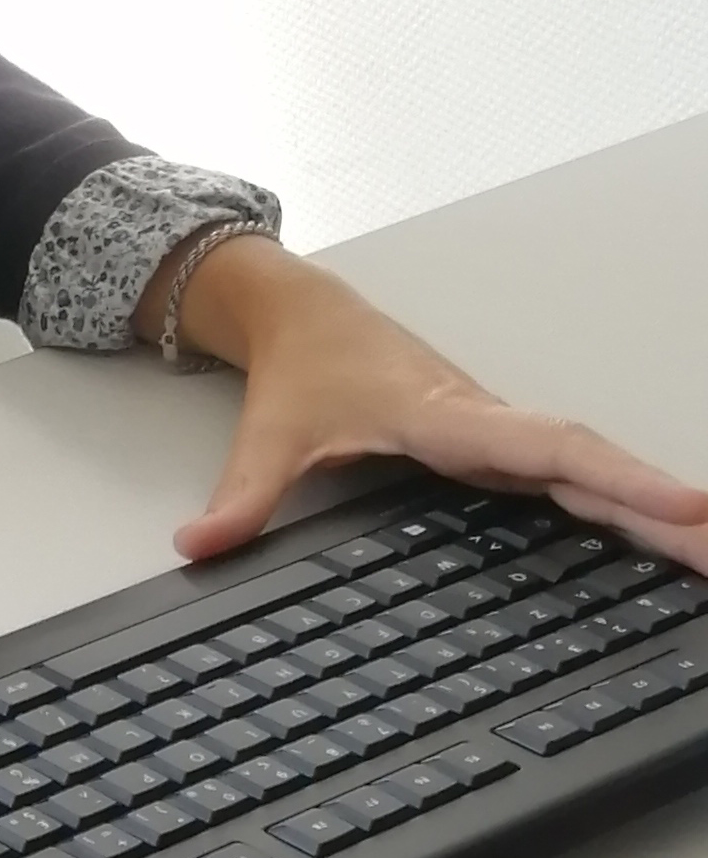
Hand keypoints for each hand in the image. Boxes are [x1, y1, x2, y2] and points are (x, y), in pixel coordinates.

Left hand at [155, 237, 707, 572]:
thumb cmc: (301, 365)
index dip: (617, 478)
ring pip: (593, 473)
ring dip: (657, 511)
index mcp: (446, 417)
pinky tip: (665, 540)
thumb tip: (199, 545)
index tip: (687, 507)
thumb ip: (241, 497)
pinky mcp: (501, 450)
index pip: (546, 448)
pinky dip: (626, 506)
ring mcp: (501, 438)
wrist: (302, 313)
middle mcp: (488, 425)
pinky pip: (576, 478)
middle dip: (665, 509)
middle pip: (592, 467)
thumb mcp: (267, 434)